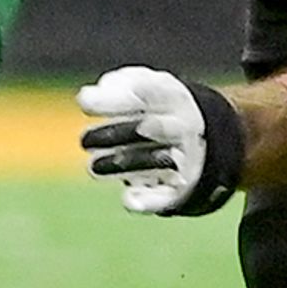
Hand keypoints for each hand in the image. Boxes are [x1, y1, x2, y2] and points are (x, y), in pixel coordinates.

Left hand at [76, 67, 246, 216]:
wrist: (204, 136)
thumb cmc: (159, 107)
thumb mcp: (144, 87)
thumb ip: (116, 86)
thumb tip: (87, 96)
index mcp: (173, 97)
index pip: (147, 93)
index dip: (115, 98)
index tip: (82, 102)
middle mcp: (183, 125)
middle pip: (152, 127)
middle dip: (115, 134)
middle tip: (84, 141)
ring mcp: (187, 156)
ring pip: (156, 161)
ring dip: (123, 165)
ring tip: (93, 168)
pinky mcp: (185, 186)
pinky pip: (169, 196)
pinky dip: (149, 200)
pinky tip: (128, 200)